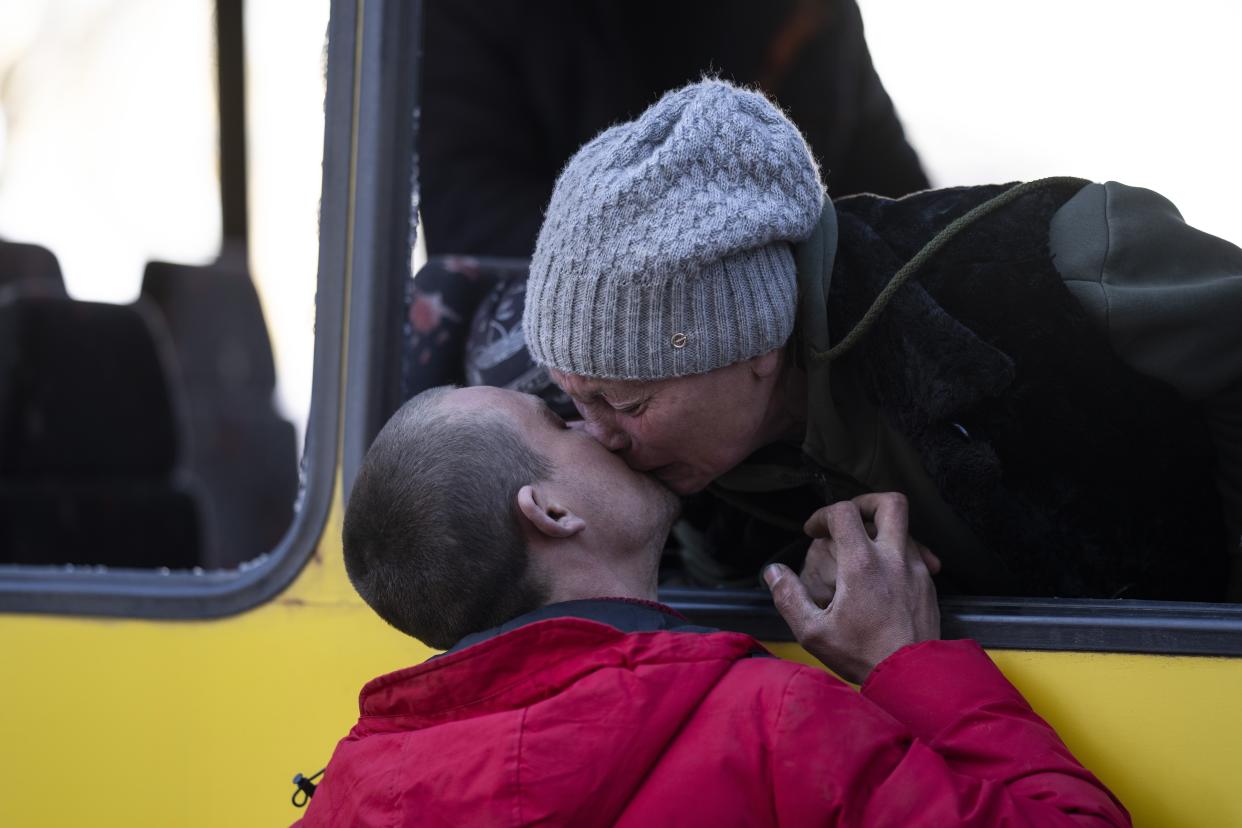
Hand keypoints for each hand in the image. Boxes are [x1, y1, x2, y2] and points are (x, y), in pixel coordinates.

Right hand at [764, 493, 940, 683]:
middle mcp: (894, 558)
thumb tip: (773, 572)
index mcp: (862, 564)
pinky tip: (888, 573)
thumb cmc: (863, 655)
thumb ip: (789, 597)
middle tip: (848, 520)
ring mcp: (916, 569)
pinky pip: (917, 553)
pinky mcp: (929, 584)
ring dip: (882, 531)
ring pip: (905, 528)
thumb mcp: (814, 632)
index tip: (813, 532)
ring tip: (864, 551)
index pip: (843, 512)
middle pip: (890, 503)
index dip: (822, 514)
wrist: (915, 678)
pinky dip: (899, 552)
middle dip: (865, 503)